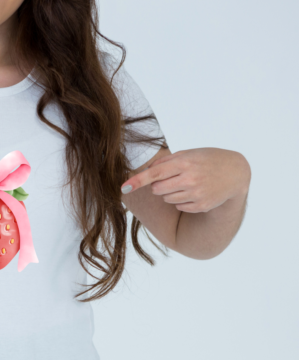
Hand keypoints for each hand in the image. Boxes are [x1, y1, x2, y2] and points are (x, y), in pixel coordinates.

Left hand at [120, 148, 250, 212]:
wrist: (236, 172)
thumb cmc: (207, 160)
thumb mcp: (189, 153)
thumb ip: (166, 161)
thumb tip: (146, 171)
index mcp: (184, 162)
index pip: (154, 173)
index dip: (137, 180)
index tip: (124, 187)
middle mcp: (190, 179)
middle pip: (157, 189)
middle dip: (159, 185)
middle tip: (174, 178)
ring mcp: (196, 193)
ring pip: (166, 199)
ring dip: (171, 193)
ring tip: (188, 183)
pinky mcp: (201, 206)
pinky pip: (179, 206)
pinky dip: (183, 201)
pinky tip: (196, 192)